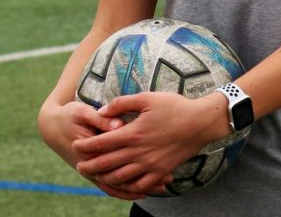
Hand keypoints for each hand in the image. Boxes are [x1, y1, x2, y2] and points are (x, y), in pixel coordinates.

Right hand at [37, 100, 153, 199]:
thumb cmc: (70, 116)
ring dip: (139, 187)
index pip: (116, 160)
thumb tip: (119, 126)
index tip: (162, 160)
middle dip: (145, 179)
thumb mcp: (83, 112)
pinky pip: (113, 184)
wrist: (52, 126)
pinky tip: (146, 189)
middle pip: (120, 177)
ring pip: (118, 185)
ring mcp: (92, 171)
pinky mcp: (94, 171)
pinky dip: (128, 188)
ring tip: (162, 186)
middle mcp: (92, 165)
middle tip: (167, 179)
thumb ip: (102, 119)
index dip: (140, 161)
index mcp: (90, 150)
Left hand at [72, 91, 228, 197]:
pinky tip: (124, 183)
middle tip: (79, 166)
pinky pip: (140, 185)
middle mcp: (138, 152)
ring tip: (97, 175)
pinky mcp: (161, 171)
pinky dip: (128, 187)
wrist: (201, 122)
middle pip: (106, 164)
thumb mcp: (148, 97)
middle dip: (89, 166)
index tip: (76, 145)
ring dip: (105, 177)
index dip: (86, 145)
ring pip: (120, 177)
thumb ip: (123, 102)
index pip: (101, 143)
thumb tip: (102, 110)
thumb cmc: (175, 106)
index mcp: (133, 133)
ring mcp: (150, 164)